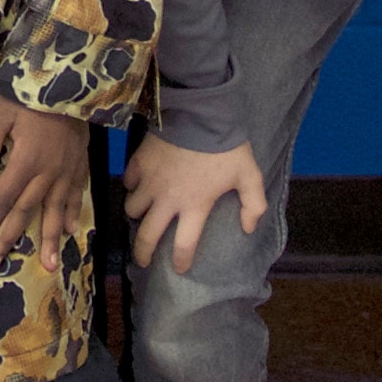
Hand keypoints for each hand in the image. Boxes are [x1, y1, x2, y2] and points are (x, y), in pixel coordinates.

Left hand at [0, 99, 90, 268]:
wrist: (69, 75)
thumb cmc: (28, 93)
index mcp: (25, 162)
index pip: (2, 201)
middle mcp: (48, 173)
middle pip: (26, 212)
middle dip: (9, 239)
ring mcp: (68, 170)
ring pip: (56, 211)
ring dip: (50, 240)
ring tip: (49, 265)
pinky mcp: (80, 162)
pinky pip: (76, 194)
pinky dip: (72, 214)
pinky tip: (70, 231)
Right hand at [121, 131, 268, 273]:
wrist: (199, 113)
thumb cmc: (225, 147)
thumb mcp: (249, 176)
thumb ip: (253, 205)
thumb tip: (248, 228)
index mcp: (194, 206)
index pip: (184, 244)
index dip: (180, 260)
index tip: (178, 268)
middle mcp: (167, 200)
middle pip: (147, 235)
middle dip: (142, 253)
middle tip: (142, 260)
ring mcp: (150, 181)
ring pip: (132, 209)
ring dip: (137, 215)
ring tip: (142, 215)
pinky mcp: (139, 162)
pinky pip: (128, 182)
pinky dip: (132, 186)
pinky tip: (139, 184)